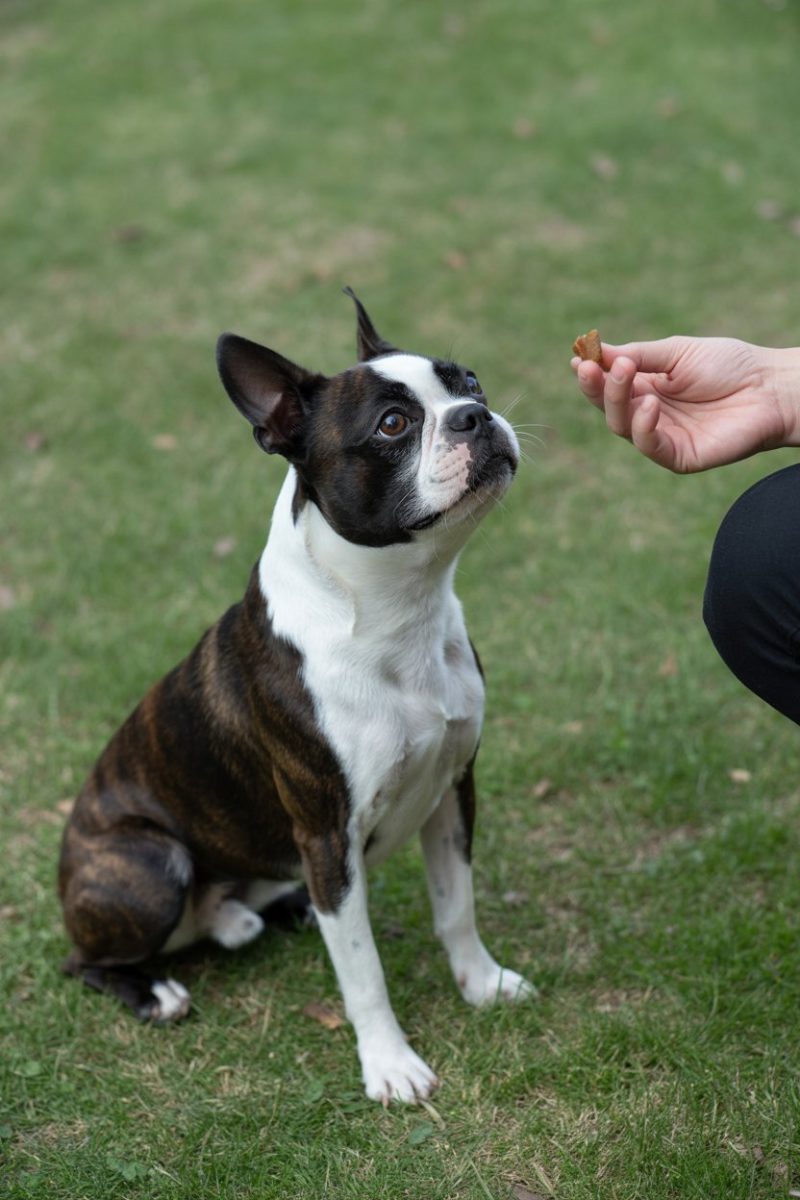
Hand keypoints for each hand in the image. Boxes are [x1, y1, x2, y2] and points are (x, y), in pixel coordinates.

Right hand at [573, 335, 799, 472]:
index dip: (591, 374)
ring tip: (625, 373)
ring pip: (621, 426)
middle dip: (596, 386)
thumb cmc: (729, 365)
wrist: (770, 387)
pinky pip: (649, 446)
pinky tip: (649, 404)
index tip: (578, 358)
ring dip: (616, 399)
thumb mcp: (677, 352)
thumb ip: (639, 355)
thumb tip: (597, 352)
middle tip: (590, 366)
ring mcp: (662, 437)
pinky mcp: (678, 457)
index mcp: (647, 387)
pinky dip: (643, 426)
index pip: (609, 385)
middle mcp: (649, 414)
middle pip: (609, 407)